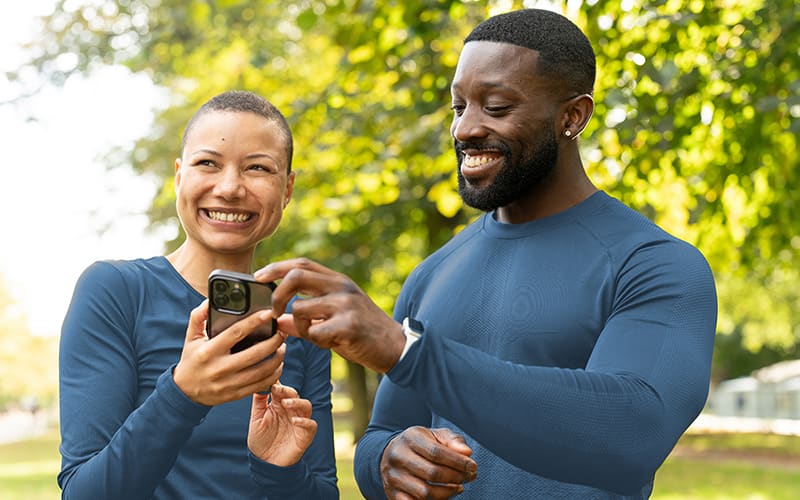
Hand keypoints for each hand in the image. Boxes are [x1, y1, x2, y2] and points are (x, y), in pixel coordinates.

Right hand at [173, 300, 285, 405]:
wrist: (184, 391)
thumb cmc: (191, 360)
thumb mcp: (191, 337)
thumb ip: (199, 317)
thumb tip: (209, 301)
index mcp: (209, 351)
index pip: (236, 333)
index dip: (255, 321)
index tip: (269, 313)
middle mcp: (220, 368)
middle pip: (255, 353)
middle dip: (274, 341)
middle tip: (282, 331)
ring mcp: (229, 383)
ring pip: (262, 371)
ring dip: (278, 358)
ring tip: (282, 347)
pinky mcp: (236, 394)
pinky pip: (261, 385)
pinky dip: (274, 374)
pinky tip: (278, 365)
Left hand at [248, 383, 317, 465]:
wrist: (264, 462)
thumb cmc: (260, 439)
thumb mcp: (256, 419)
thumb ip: (259, 402)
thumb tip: (260, 383)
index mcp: (278, 405)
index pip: (281, 389)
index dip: (278, 383)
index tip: (271, 380)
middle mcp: (290, 411)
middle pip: (294, 394)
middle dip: (287, 390)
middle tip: (277, 389)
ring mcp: (299, 422)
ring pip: (306, 405)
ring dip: (297, 402)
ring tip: (286, 404)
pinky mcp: (305, 435)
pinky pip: (311, 425)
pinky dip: (305, 421)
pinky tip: (295, 421)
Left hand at [255, 258, 406, 372]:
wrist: (395, 347)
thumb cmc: (362, 333)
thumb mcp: (334, 319)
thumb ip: (306, 319)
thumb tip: (278, 321)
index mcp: (337, 281)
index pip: (301, 264)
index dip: (276, 267)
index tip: (259, 276)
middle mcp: (341, 287)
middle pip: (296, 276)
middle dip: (277, 295)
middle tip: (274, 312)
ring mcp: (346, 304)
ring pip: (300, 309)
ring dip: (299, 326)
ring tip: (315, 335)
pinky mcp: (349, 325)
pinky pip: (315, 332)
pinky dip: (315, 341)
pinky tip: (330, 343)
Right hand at [381, 426, 476, 498]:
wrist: (392, 452)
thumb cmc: (420, 444)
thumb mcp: (435, 435)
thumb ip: (453, 441)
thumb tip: (466, 453)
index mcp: (410, 438)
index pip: (437, 452)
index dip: (458, 462)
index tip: (473, 466)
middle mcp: (398, 457)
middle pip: (432, 473)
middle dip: (456, 477)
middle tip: (469, 477)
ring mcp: (393, 477)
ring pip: (425, 493)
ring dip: (447, 493)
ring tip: (459, 487)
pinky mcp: (393, 494)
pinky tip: (444, 496)